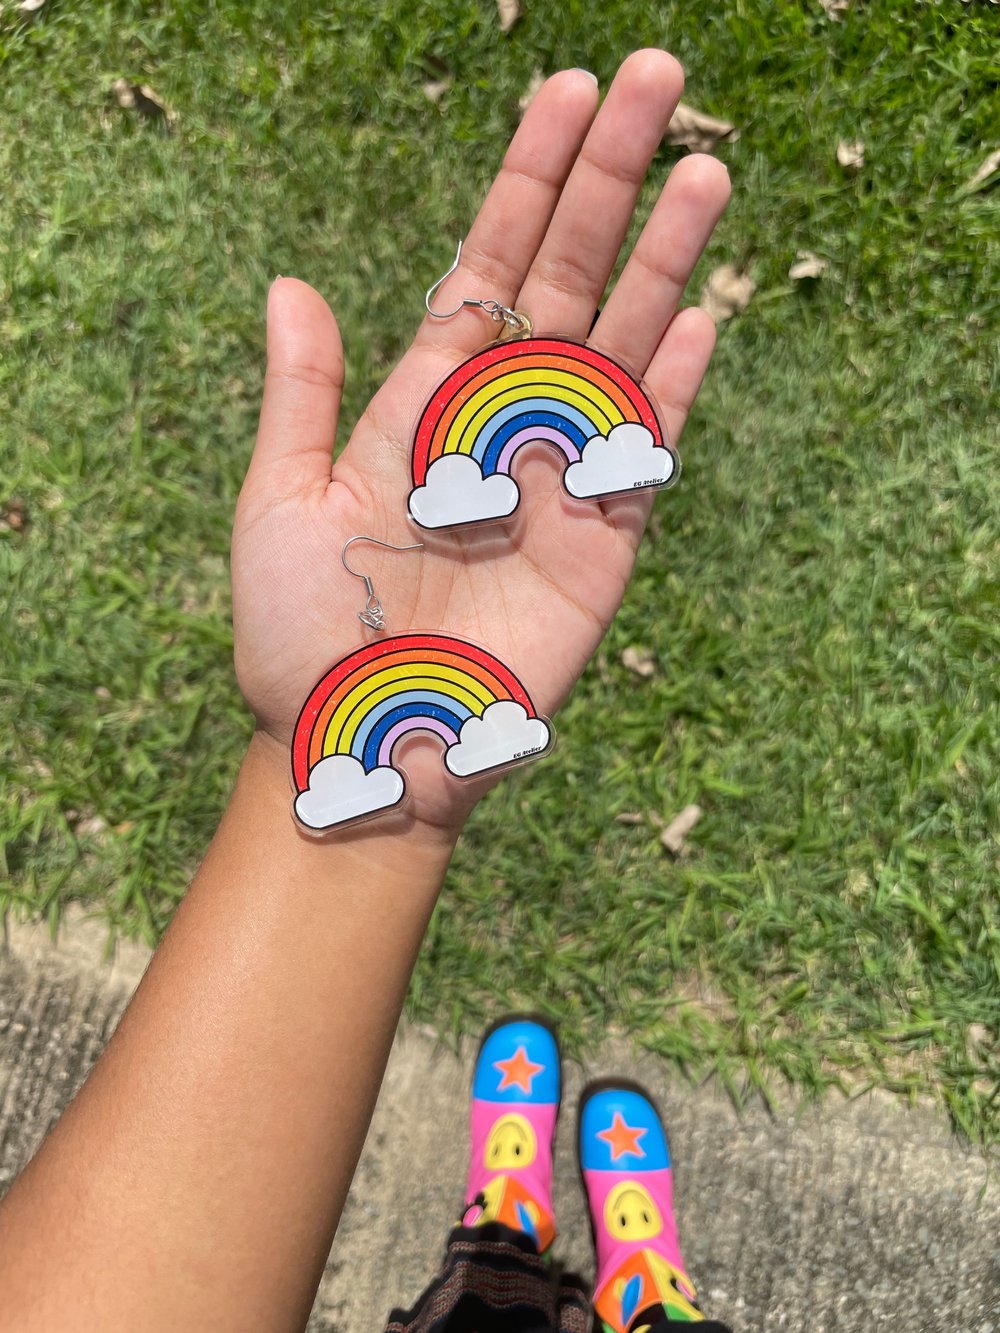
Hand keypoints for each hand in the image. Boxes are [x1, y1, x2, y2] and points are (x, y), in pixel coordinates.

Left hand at [232, 50, 729, 836]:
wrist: (359, 744)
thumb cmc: (302, 635)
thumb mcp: (281, 499)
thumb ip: (301, 392)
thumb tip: (293, 285)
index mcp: (426, 400)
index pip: (491, 265)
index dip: (528, 181)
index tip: (565, 95)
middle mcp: (502, 424)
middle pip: (570, 280)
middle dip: (609, 181)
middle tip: (658, 80)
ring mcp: (559, 479)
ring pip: (622, 347)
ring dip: (663, 263)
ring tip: (705, 174)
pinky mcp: (602, 545)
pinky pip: (647, 451)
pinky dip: (676, 386)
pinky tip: (706, 312)